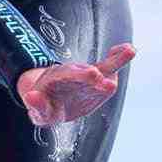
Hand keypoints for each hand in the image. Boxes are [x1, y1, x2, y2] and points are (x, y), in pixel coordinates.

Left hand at [15, 44, 137, 125]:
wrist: (50, 97)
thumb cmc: (44, 107)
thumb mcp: (38, 112)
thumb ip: (37, 106)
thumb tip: (31, 97)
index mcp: (57, 80)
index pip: (68, 76)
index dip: (81, 75)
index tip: (94, 75)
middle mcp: (73, 74)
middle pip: (86, 70)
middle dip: (97, 71)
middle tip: (108, 74)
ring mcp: (87, 75)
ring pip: (101, 66)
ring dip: (115, 60)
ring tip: (130, 50)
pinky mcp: (98, 80)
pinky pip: (108, 68)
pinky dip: (117, 58)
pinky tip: (129, 49)